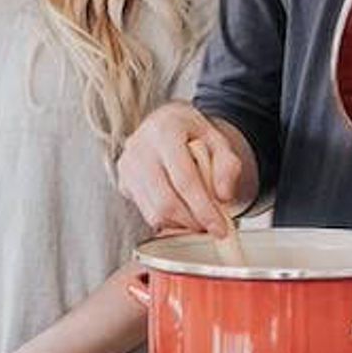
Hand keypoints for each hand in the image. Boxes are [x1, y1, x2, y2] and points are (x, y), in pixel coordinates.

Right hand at [115, 102, 245, 235]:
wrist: (167, 125)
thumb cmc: (194, 134)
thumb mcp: (219, 141)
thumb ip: (228, 166)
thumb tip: (224, 197)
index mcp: (165, 130)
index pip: (185, 179)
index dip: (204, 208)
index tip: (220, 227)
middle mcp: (139, 146)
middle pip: (166, 201)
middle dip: (192, 221)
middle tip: (211, 227)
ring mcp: (127, 165)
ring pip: (154, 213)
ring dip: (181, 224)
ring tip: (198, 218)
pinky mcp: (123, 182)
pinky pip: (147, 213)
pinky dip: (168, 221)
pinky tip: (183, 213)